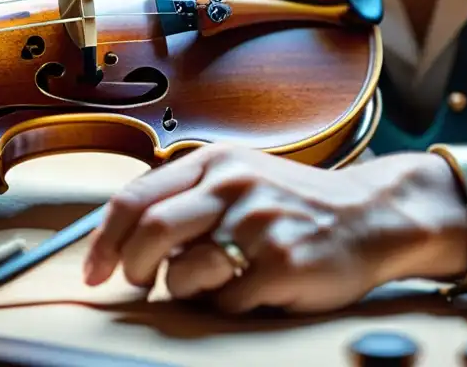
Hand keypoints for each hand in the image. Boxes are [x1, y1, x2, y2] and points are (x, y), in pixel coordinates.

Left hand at [82, 143, 466, 314]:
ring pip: (183, 272)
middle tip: (137, 283)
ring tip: (215, 280)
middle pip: (149, 231)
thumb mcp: (242, 177)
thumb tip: (124, 234)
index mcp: (216, 161)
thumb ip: (189, 194)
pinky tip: (253, 288)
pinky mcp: (281, 263)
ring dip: (186, 288)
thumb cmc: (299, 203)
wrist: (373, 215)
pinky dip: (227, 304)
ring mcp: (259, 223)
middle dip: (132, 267)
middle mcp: (234, 185)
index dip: (103, 240)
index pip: (135, 197)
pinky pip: (225, 301)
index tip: (94, 270)